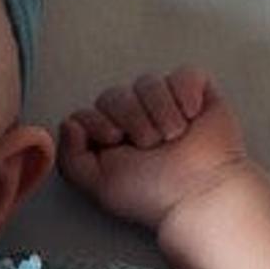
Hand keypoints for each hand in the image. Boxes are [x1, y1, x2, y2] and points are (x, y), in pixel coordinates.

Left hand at [56, 69, 252, 229]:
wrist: (199, 192)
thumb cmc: (153, 194)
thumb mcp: (99, 185)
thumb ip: (71, 159)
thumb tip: (70, 122)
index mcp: (111, 138)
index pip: (89, 111)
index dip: (99, 124)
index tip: (116, 143)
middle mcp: (136, 118)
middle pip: (114, 94)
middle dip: (132, 121)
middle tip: (151, 146)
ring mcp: (165, 104)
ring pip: (147, 82)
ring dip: (160, 113)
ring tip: (174, 138)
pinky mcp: (196, 93)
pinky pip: (183, 74)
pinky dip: (186, 95)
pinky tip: (192, 117)